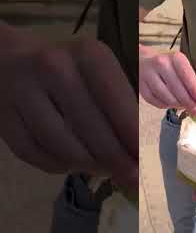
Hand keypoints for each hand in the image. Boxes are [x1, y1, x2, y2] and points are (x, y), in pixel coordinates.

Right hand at [0, 32, 137, 190]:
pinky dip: (58, 166)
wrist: (11, 58)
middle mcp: (55, 68)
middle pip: (91, 129)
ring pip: (63, 146)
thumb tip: (136, 149)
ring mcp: (24, 91)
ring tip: (104, 170)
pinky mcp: (3, 116)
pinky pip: (34, 154)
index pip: (116, 102)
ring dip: (88, 165)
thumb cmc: (69, 67)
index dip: (131, 136)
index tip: (144, 159)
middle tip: (130, 178)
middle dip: (115, 159)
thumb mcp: (99, 70)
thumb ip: (119, 103)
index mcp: (88, 55)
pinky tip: (72, 165)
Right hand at [139, 45, 195, 115]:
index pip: (187, 75)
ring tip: (183, 106)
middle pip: (176, 89)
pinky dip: (165, 105)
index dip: (195, 90)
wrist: (144, 60)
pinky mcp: (142, 85)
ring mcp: (149, 74)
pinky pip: (155, 101)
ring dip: (177, 105)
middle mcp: (161, 64)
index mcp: (175, 58)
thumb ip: (191, 82)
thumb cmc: (167, 65)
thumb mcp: (182, 67)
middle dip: (188, 102)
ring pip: (166, 97)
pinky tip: (170, 103)